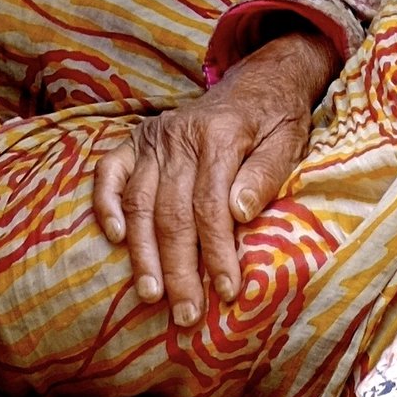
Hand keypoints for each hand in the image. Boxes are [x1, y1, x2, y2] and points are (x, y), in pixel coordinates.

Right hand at [93, 29, 336, 323]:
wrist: (257, 81)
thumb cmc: (275, 119)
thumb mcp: (288, 140)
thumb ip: (265, 174)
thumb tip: (241, 213)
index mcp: (220, 136)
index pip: (212, 205)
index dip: (217, 252)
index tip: (226, 291)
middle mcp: (180, 136)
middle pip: (172, 213)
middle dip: (179, 269)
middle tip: (186, 314)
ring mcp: (154, 138)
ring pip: (141, 202)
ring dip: (143, 253)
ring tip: (152, 295)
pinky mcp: (138, 140)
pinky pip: (110, 172)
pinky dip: (108, 204)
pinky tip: (117, 238)